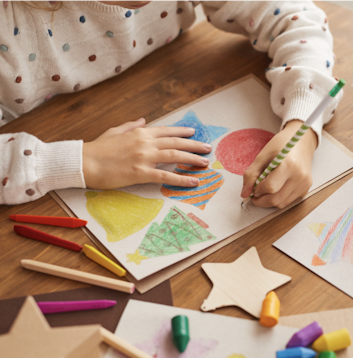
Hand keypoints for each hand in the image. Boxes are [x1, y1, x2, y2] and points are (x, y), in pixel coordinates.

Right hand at [83, 118, 211, 188]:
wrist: (83, 162)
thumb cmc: (97, 149)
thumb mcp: (115, 132)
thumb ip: (131, 126)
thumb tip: (142, 120)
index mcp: (139, 133)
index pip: (166, 131)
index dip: (182, 132)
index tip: (193, 133)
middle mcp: (145, 143)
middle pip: (176, 143)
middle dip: (194, 146)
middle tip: (207, 148)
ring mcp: (144, 157)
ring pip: (175, 156)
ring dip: (192, 159)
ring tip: (205, 163)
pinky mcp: (141, 173)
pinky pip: (166, 176)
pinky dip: (182, 179)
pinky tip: (193, 181)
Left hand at [241, 120, 315, 208]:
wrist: (302, 142)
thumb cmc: (282, 145)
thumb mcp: (263, 155)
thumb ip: (251, 174)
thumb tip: (244, 194)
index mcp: (289, 165)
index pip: (270, 187)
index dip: (258, 190)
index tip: (254, 187)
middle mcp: (300, 177)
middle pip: (276, 200)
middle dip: (261, 200)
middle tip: (255, 194)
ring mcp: (304, 185)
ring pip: (281, 204)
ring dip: (269, 201)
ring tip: (265, 189)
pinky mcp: (306, 189)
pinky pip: (288, 201)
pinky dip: (279, 198)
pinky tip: (277, 187)